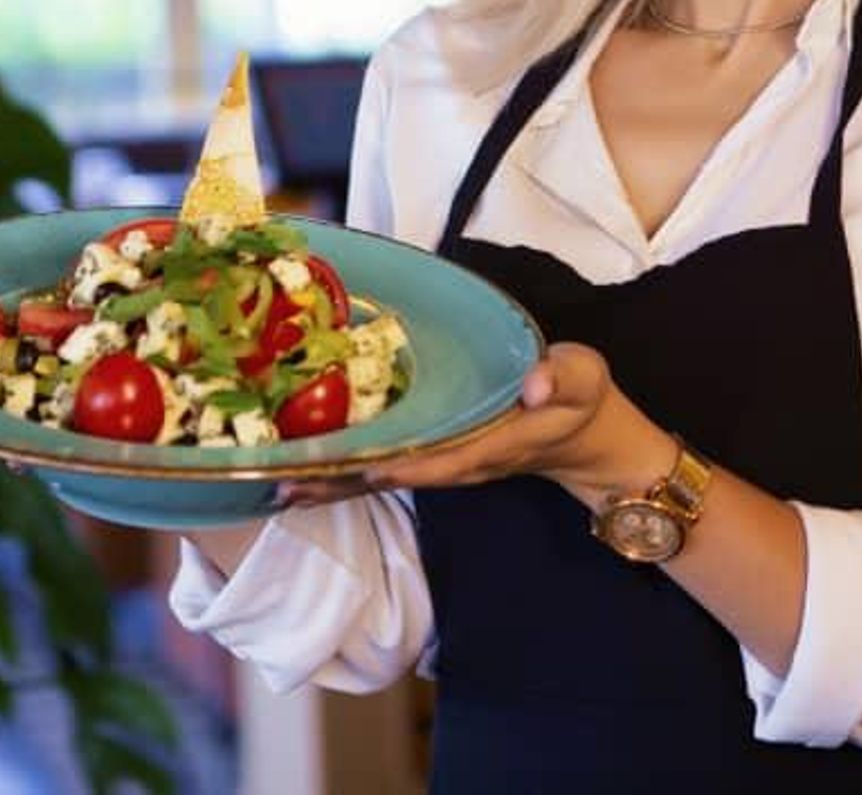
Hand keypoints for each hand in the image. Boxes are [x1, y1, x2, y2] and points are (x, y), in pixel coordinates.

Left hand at [278, 342, 673, 509]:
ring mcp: (445, 464)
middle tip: (287, 484)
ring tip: (277, 485)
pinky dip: (344, 472)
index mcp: (495, 443)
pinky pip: (384, 467)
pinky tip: (303, 472)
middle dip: (345, 482)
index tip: (363, 465)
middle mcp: (461, 461)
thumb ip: (562, 377)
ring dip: (333, 483)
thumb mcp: (584, 376)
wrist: (583, 435)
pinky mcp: (434, 456)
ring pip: (383, 478)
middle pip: (396, 476)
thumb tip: (536, 383)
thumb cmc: (579, 397)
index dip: (404, 462)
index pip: (444, 458)